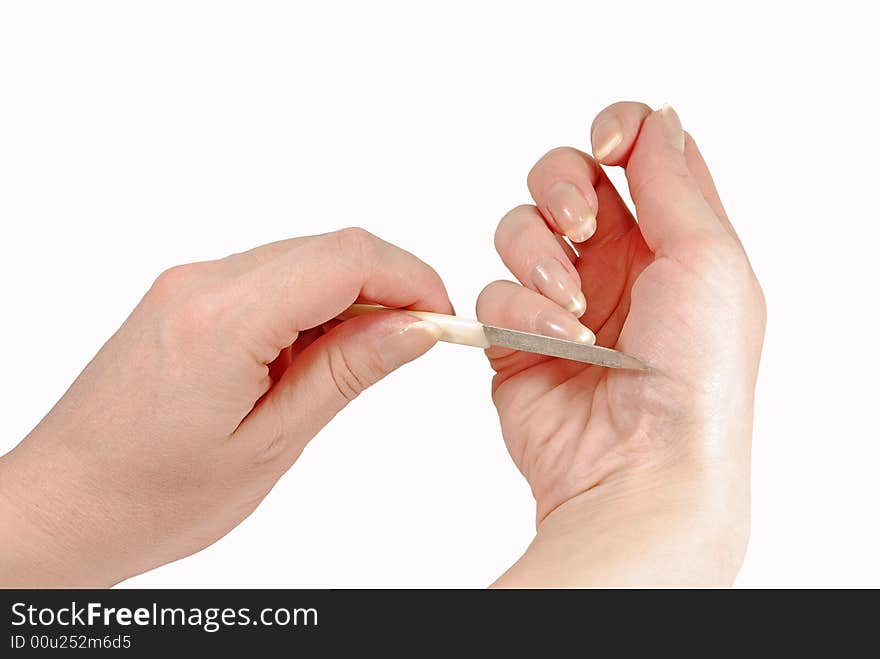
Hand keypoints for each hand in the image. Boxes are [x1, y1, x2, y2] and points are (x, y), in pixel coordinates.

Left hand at [0, 228, 451, 585]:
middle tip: (417, 345)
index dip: (411, 278)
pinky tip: (318, 354)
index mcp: (223, 319)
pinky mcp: (185, 297)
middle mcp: (202, 283)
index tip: (442, 322)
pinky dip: (313, 305)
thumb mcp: (270, 442)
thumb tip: (415, 328)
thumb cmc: (153, 494)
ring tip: (365, 362)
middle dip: (389, 287)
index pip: (345, 257)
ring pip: (302, 260)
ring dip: (352, 298)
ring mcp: (189, 284)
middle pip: (328, 249)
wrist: (64, 503)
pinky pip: (269, 278)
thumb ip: (346, 372)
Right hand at [478, 103, 765, 585]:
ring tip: (572, 306)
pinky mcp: (514, 336)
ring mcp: (560, 299)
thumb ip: (671, 180)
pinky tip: (558, 342)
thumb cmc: (696, 375)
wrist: (643, 466)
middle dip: (560, 185)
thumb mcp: (710, 260)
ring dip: (538, 255)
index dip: (616, 132)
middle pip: (561, 177)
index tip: (610, 148)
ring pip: (517, 228)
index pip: (635, 154)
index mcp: (669, 240)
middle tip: (581, 226)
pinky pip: (494, 290)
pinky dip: (522, 309)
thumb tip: (653, 120)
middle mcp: (614, 263)